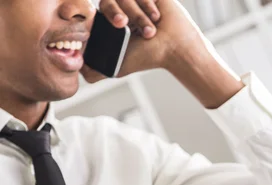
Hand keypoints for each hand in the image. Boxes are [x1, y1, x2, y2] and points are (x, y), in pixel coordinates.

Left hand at [81, 0, 207, 81]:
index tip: (112, 26)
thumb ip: (95, 70)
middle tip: (123, 24)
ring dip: (137, 16)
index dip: (103, 15)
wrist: (174, 49)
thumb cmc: (148, 57)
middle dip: (114, 11)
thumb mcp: (117, 67)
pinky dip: (147, 5)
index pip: (96, 9)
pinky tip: (156, 17)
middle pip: (107, 0)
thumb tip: (77, 70)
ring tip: (150, 31)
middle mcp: (123, 6)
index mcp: (112, 19)